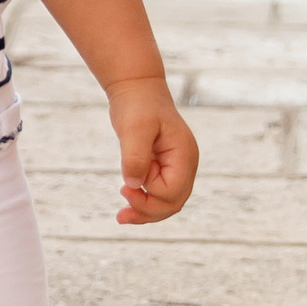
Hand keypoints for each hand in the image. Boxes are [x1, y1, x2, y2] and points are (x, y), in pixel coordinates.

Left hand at [109, 75, 197, 226]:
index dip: (149, 195)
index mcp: (184, 155)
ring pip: (167, 202)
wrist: (137, 88)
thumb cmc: (137, 105)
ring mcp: (177, 167)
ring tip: (121, 217)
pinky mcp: (165, 168)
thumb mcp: (134, 128)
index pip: (173, 191)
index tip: (126, 183)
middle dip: (148, 212)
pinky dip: (144, 202)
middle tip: (120, 214)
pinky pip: (159, 193)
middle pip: (174, 203)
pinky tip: (127, 203)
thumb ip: (136, 157)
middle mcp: (185, 164)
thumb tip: (135, 185)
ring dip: (146, 212)